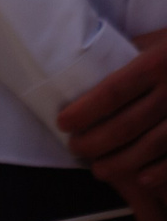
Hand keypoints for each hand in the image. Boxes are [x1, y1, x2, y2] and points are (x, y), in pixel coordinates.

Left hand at [57, 28, 166, 220]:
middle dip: (95, 142)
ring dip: (121, 163)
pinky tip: (141, 180)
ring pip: (152, 146)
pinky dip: (161, 172)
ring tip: (100, 170)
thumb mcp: (155, 41)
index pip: (112, 92)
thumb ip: (126, 54)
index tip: (63, 123)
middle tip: (76, 148)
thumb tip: (83, 68)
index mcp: (156, 63)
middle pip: (127, 125)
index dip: (84, 112)